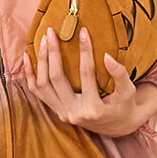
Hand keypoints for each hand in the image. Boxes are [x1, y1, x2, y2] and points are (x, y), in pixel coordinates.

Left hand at [25, 27, 156, 137]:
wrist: (117, 126)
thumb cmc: (124, 106)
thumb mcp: (128, 92)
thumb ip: (120, 75)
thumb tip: (107, 56)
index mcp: (93, 110)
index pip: (86, 74)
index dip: (85, 51)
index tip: (83, 31)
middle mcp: (74, 114)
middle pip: (57, 78)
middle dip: (53, 53)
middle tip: (52, 32)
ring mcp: (62, 114)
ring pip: (43, 85)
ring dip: (40, 61)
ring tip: (43, 40)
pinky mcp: (56, 111)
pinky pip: (38, 92)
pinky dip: (30, 75)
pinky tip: (28, 57)